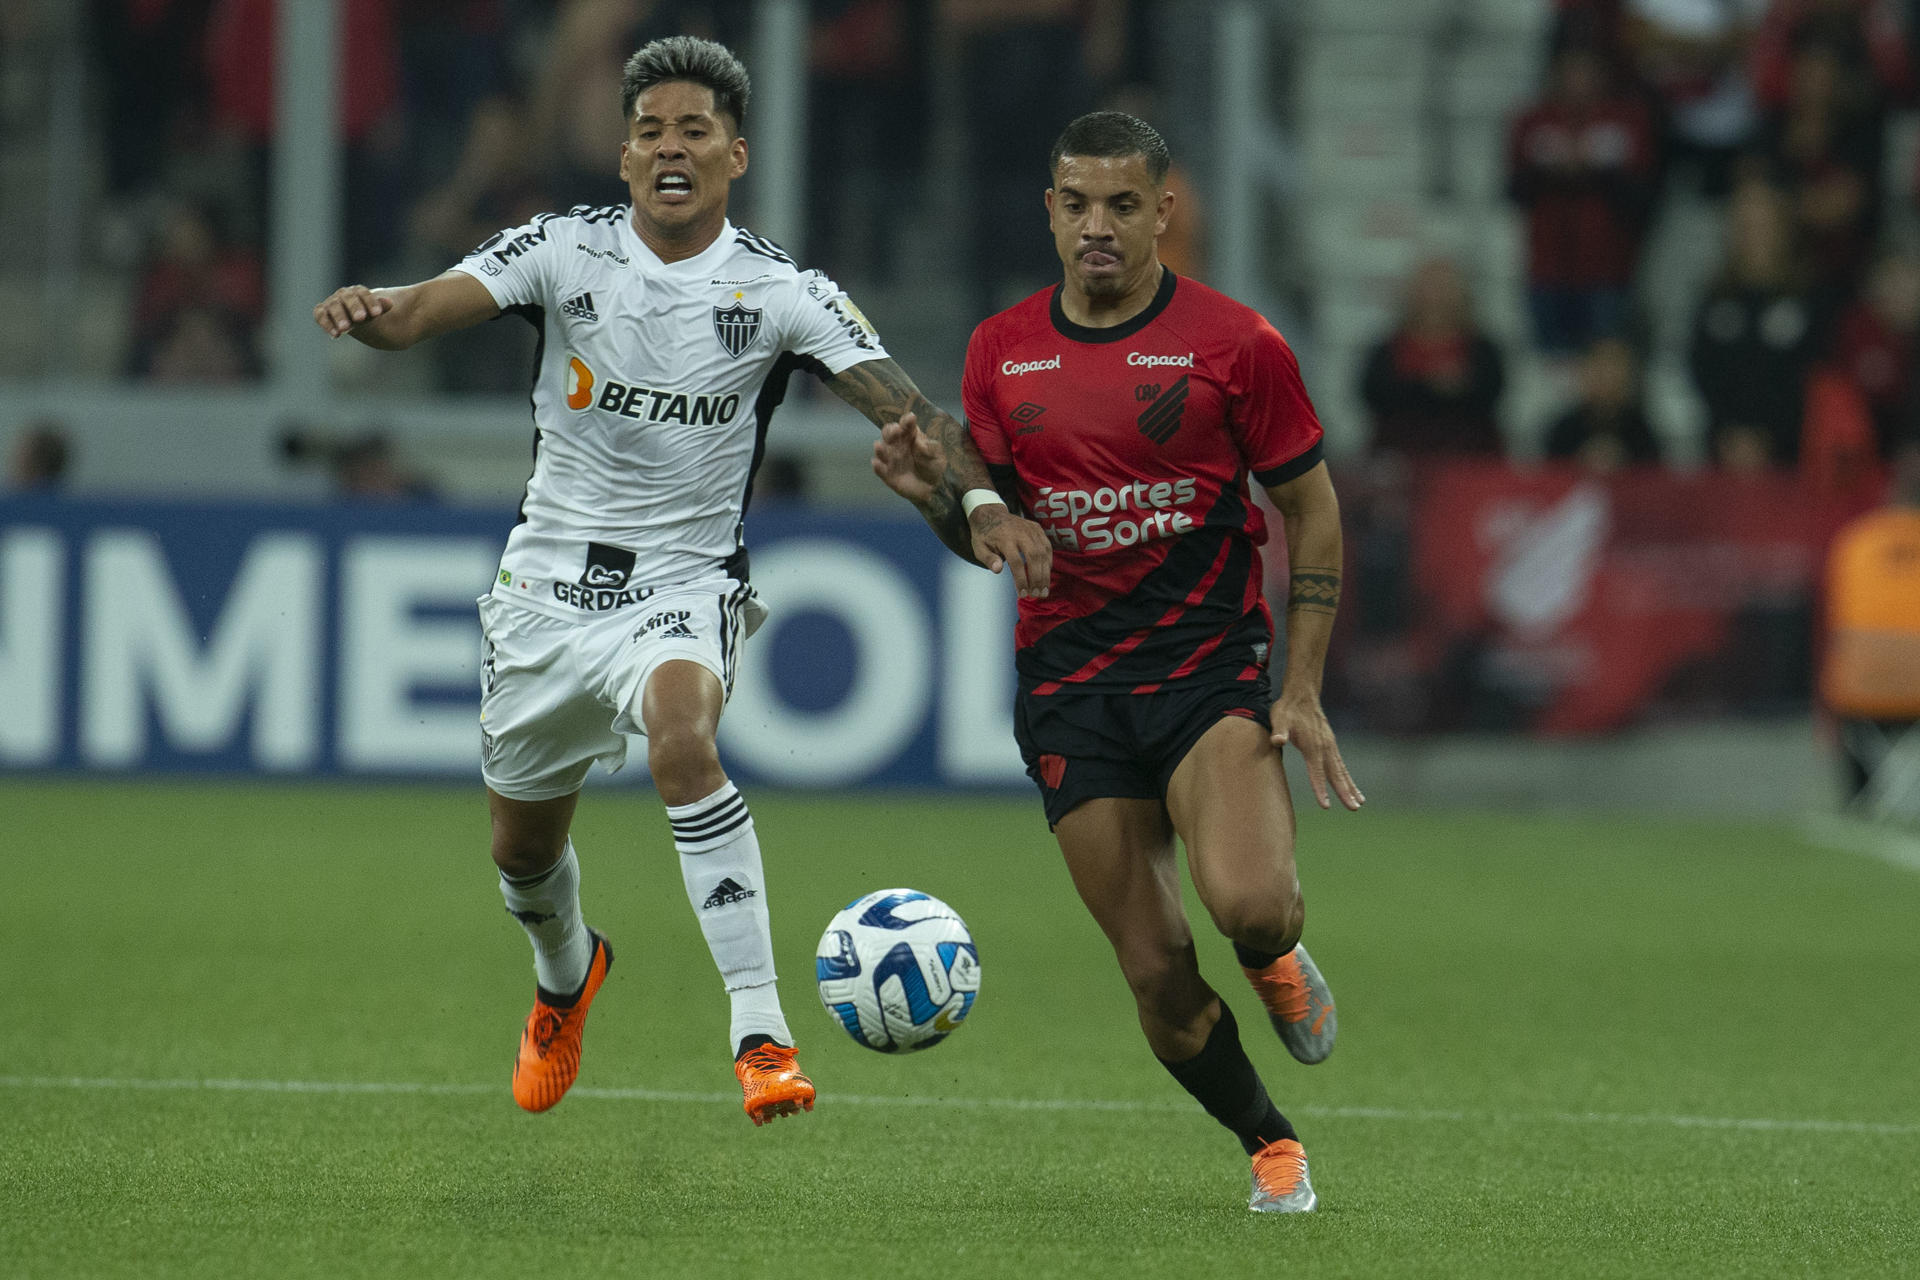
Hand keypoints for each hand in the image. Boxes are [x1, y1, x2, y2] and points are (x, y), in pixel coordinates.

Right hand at [314, 285, 390, 337]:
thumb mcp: (377, 311)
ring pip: (334, 306)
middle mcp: (343, 295)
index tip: (378, 313)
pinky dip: (326, 324)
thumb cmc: (368, 313)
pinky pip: (320, 316)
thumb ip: (382, 307)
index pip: (363, 293)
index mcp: (358, 292)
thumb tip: (390, 303)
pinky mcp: (322, 312)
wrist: (357, 320)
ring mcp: (331, 303)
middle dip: (354, 307)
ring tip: (345, 328)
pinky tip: (335, 335)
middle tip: (361, 318)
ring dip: (339, 317)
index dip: (370, 302)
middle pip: (348, 298)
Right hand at [870, 411, 942, 505]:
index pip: (905, 425)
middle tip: (896, 432)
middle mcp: (898, 445)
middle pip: (889, 433)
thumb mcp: (937, 456)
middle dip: (890, 431)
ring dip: (880, 448)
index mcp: (911, 436)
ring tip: (879, 446)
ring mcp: (891, 459)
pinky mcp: (888, 475)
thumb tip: (918, 442)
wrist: (933, 488)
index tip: (910, 419)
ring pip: (881, 450)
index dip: (906, 421)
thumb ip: (929, 448)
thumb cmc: (935, 467)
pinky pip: (880, 469)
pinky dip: (877, 466)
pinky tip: (877, 463)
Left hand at [968, 503, 1051, 598]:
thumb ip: (988, 559)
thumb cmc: (984, 535)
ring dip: (1045, 573)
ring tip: (1043, 590)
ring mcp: (1030, 529)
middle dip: (1037, 578)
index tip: (1023, 594)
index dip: (1021, 579)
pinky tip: (1046, 575)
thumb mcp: (979, 548)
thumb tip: (998, 570)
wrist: (991, 513)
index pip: (1016, 562)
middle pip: (1034, 557)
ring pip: (1043, 553)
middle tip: (1037, 595)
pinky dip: (1048, 561)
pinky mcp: (1037, 529)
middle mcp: (1020, 533)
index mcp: (1005, 538)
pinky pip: (1047, 546)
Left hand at [1270, 690, 1362, 811]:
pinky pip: (1341, 766)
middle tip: (1354, 809)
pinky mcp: (1331, 745)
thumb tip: (1277, 740)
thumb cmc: (1287, 709)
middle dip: (1345, 793)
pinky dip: (1348, 779)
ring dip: (1351, 788)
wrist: (1302, 695)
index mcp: (1312, 746)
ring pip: (1342, 772)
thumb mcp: (1279, 718)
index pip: (1317, 772)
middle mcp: (1325, 748)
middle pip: (1336, 775)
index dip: (1320, 789)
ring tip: (1360, 804)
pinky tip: (1354, 789)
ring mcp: (1330, 746)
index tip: (1326, 805)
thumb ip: (1279, 731)